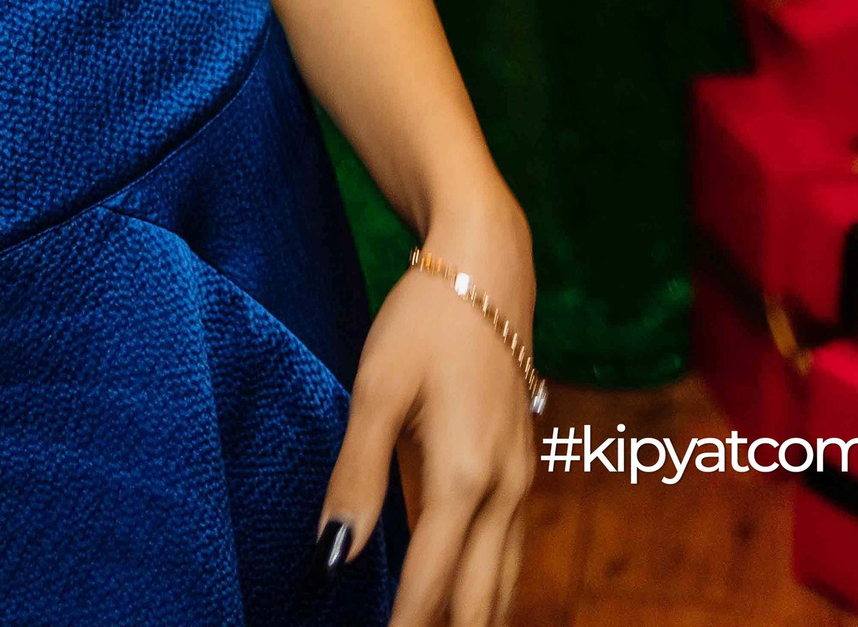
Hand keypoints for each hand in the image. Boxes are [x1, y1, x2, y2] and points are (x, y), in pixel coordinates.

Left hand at [318, 201, 537, 625]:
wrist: (488, 266)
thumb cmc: (425, 319)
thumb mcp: (377, 388)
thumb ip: (358, 476)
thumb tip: (334, 555)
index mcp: (465, 477)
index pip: (432, 585)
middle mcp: (505, 490)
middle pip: (481, 602)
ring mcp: (522, 479)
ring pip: (504, 582)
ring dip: (472, 617)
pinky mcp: (524, 465)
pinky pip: (510, 550)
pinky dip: (487, 585)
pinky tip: (462, 596)